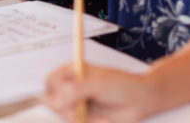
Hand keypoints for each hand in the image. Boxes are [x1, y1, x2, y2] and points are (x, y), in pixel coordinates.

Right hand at [42, 64, 157, 122]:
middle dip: (63, 107)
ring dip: (77, 117)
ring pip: (62, 115)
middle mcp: (71, 87)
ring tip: (96, 115)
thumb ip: (75, 91)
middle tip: (78, 110)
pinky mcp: (83, 117)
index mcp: (72, 72)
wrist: (140, 101)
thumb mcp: (98, 84)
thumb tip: (58, 101)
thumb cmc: (122, 86)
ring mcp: (76, 103)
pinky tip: (100, 120)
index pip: (50, 81)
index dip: (55, 89)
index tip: (68, 94)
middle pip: (49, 100)